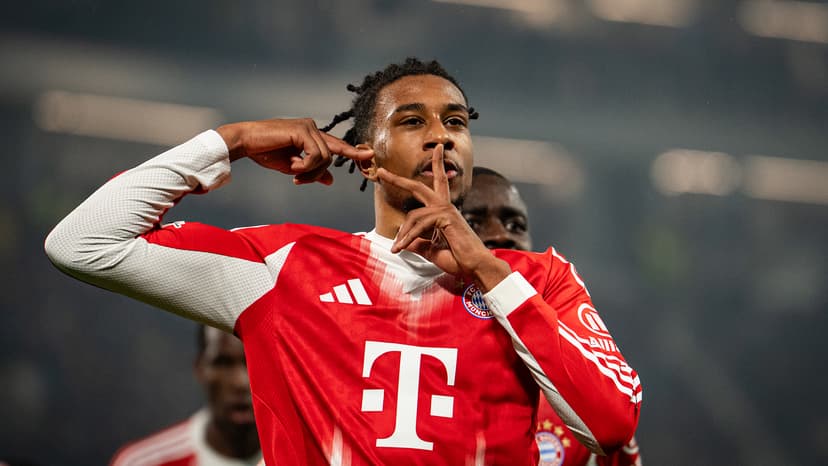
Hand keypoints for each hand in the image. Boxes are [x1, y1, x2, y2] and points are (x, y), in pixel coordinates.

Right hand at [217, 118, 373, 184]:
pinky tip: (292, 166)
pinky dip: (306, 166)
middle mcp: (313, 127)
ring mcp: (309, 126)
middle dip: (316, 173)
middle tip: (297, 180)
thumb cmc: (266, 153)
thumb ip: (313, 172)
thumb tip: (330, 180)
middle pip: (331, 156)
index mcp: (312, 135)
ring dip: (309, 171)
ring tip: (293, 171)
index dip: (353, 152)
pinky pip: (316, 155)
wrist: (246, 143)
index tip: (369, 156)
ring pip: (326, 157)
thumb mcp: (294, 167)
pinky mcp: (303, 129)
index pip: (337, 146)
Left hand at [377, 145, 511, 290]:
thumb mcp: (432, 251)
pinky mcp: (446, 218)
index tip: (432, 153)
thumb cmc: (459, 259)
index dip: (434, 167)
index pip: (436, 186)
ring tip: (397, 249)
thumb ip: (419, 244)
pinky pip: (420, 225)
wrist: (476, 267)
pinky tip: (402, 248)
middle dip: (399, 179)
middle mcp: (446, 206)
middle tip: (381, 172)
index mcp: (443, 211)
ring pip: (414, 215)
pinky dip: (409, 238)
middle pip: (419, 186)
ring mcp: (447, 210)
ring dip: (403, 234)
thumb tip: (405, 242)